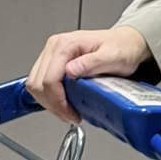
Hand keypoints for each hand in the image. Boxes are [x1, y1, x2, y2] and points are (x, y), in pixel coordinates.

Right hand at [26, 25, 150, 123]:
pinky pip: (41, 83)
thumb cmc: (121, 48)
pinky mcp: (53, 62)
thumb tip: (70, 70)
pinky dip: (49, 97)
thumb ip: (92, 62)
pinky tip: (63, 104)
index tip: (70, 113)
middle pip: (37, 83)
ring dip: (49, 102)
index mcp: (66, 44)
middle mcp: (55, 47)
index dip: (57, 101)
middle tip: (70, 116)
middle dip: (52, 104)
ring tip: (67, 112)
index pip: (49, 79)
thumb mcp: (113, 56)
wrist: (125, 43)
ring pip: (35, 85)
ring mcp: (52, 54)